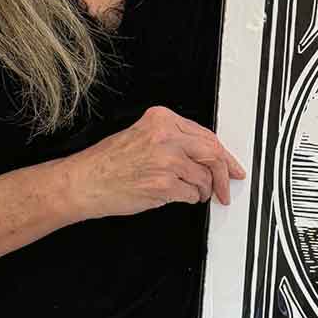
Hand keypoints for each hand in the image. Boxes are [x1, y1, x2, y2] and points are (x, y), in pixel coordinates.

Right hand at [68, 106, 246, 219]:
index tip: (232, 165)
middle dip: (225, 173)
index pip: (206, 135)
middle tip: (228, 184)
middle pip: (213, 153)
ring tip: (193, 193)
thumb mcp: (141, 135)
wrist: (85, 182)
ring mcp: (166, 161)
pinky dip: (190, 198)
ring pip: (204, 177)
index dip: (223, 153)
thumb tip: (206, 153)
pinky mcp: (164, 185)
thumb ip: (174, 138)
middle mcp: (166, 136)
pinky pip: (192, 194)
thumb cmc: (108, 162)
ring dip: (203, 190)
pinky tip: (178, 197)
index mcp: (162, 119)